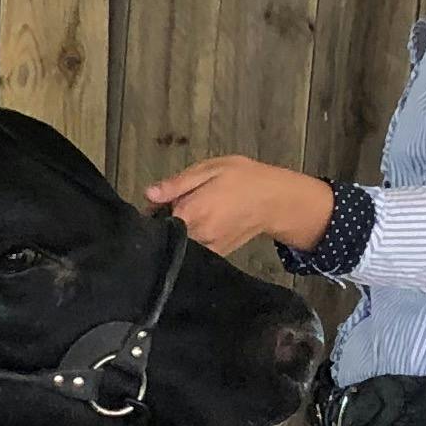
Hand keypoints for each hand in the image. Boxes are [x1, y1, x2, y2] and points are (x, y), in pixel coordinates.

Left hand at [146, 154, 336, 256]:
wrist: (276, 200)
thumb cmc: (244, 179)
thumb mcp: (210, 169)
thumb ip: (177, 184)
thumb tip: (148, 194)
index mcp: (191, 211)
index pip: (154, 220)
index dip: (151, 211)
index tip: (157, 202)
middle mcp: (197, 235)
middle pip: (165, 234)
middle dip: (163, 222)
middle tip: (177, 203)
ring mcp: (207, 248)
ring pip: (179, 244)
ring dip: (178, 232)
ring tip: (194, 213)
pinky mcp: (216, 255)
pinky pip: (193, 251)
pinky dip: (191, 241)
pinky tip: (202, 225)